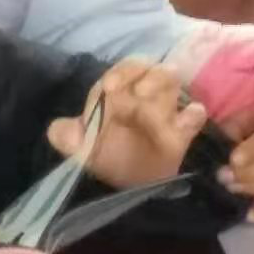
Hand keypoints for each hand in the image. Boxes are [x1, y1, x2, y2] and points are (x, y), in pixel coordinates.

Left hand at [48, 61, 206, 187]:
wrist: (127, 184)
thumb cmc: (106, 156)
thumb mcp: (80, 149)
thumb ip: (66, 137)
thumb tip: (58, 129)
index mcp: (119, 92)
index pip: (124, 69)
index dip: (120, 73)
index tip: (109, 88)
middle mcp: (142, 94)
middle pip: (151, 68)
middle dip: (146, 74)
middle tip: (139, 92)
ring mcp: (163, 110)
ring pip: (172, 82)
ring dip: (165, 85)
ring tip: (152, 101)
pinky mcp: (181, 132)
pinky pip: (195, 114)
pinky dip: (193, 114)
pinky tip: (187, 119)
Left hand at [217, 107, 253, 223]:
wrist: (253, 143)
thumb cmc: (238, 131)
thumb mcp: (231, 123)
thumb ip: (226, 133)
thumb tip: (217, 146)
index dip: (253, 151)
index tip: (233, 160)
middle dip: (249, 174)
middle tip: (223, 177)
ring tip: (231, 189)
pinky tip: (249, 215)